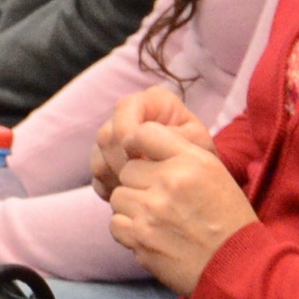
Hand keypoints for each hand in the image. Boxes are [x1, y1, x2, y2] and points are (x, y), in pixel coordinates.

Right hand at [91, 86, 209, 194]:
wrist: (198, 180)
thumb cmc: (201, 157)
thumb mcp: (197, 145)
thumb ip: (172, 138)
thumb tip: (142, 141)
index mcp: (153, 100)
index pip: (124, 109)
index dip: (127, 135)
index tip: (142, 159)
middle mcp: (129, 113)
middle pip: (107, 135)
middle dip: (121, 162)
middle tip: (138, 183)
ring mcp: (114, 136)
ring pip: (98, 156)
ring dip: (114, 178)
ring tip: (137, 192)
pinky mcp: (107, 160)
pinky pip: (97, 175)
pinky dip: (110, 188)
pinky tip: (130, 197)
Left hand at [106, 120, 257, 294]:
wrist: (237, 267)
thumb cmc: (228, 219)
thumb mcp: (215, 173)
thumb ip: (180, 154)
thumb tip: (140, 143)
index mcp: (191, 160)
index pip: (144, 133)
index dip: (136, 142)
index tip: (137, 153)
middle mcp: (169, 181)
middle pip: (128, 169)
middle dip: (138, 182)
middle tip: (158, 198)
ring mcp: (152, 211)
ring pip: (118, 196)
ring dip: (131, 206)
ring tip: (155, 217)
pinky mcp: (141, 239)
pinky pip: (115, 223)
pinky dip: (127, 229)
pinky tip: (149, 233)